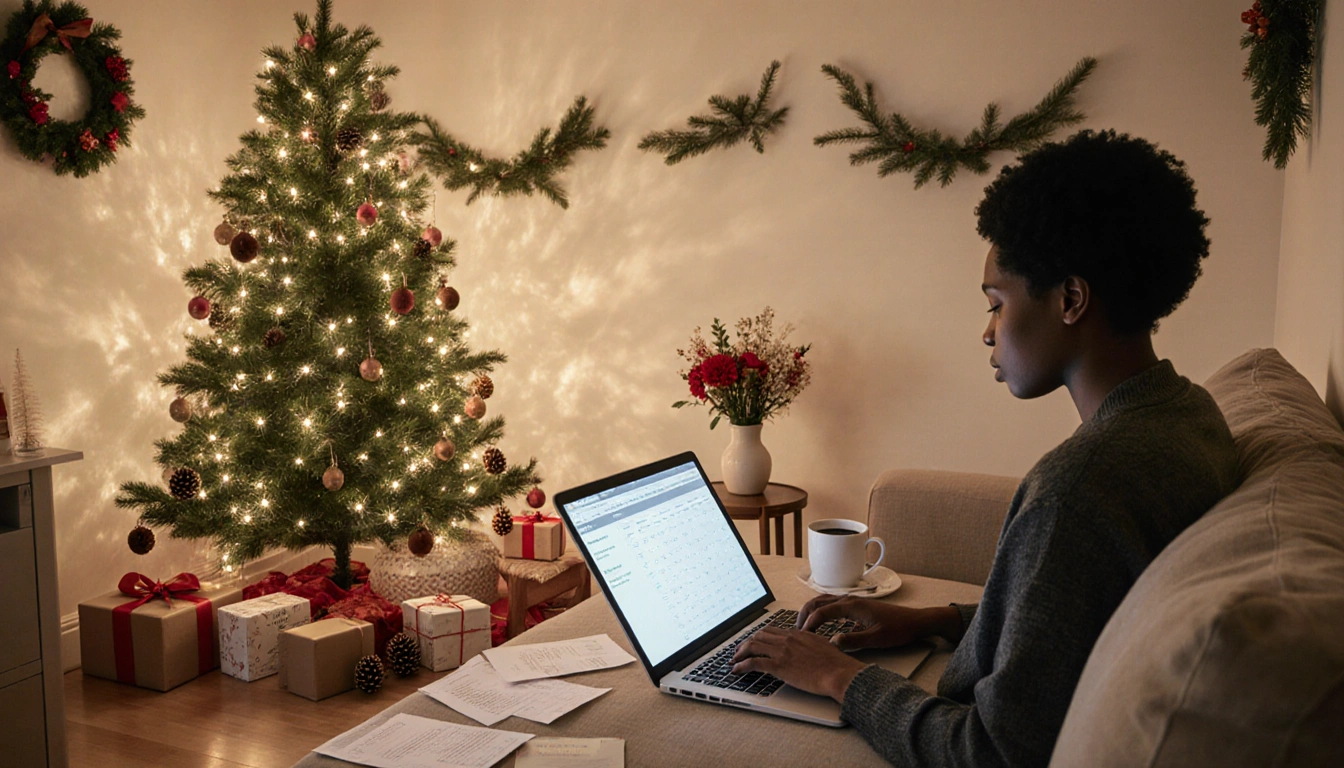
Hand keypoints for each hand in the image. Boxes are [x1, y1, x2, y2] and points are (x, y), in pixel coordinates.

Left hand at [730, 626, 867, 701]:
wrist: (839, 673)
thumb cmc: (835, 664)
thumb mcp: (822, 646)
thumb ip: (810, 644)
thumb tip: (807, 649)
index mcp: (797, 634)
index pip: (772, 631)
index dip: (759, 637)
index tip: (754, 643)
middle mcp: (787, 639)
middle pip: (759, 635)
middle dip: (746, 643)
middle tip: (740, 651)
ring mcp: (782, 651)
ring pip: (753, 646)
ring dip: (740, 653)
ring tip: (734, 660)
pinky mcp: (780, 666)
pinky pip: (754, 663)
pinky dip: (741, 665)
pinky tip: (737, 670)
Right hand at [797, 595, 963, 649]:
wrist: (916, 621)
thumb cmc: (899, 629)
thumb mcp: (877, 639)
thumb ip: (854, 640)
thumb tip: (833, 643)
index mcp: (853, 606)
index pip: (822, 612)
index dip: (809, 623)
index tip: (802, 636)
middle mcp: (851, 600)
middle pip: (819, 602)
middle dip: (805, 614)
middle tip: (796, 630)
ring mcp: (854, 602)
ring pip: (825, 601)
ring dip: (812, 611)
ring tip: (804, 626)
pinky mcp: (857, 606)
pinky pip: (833, 604)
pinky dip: (821, 610)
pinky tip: (821, 622)